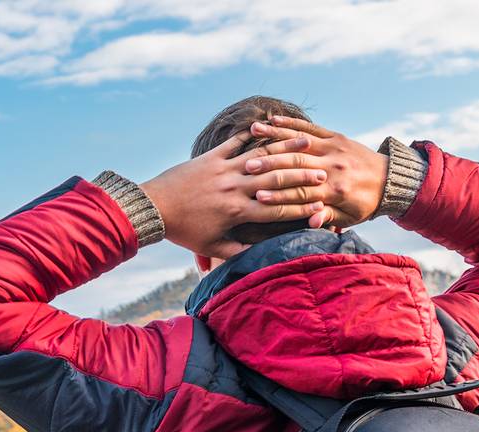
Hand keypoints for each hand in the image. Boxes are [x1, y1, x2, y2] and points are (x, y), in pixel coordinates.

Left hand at [140, 130, 328, 259]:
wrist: (153, 208)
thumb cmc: (183, 231)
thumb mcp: (211, 246)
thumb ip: (237, 251)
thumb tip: (261, 257)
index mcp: (237, 212)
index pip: (276, 211)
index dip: (300, 210)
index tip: (322, 208)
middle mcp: (235, 188)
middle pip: (276, 181)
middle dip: (302, 177)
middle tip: (325, 174)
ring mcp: (224, 169)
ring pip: (260, 157)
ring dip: (285, 149)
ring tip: (306, 143)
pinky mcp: (211, 157)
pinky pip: (236, 142)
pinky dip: (253, 134)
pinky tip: (270, 125)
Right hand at [243, 116, 387, 228]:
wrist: (391, 180)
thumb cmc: (365, 204)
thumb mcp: (350, 217)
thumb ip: (329, 217)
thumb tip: (311, 221)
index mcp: (335, 190)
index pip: (301, 193)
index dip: (279, 195)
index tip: (256, 196)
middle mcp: (333, 166)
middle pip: (296, 165)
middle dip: (270, 164)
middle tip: (246, 166)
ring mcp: (334, 148)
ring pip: (300, 141)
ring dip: (276, 135)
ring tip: (254, 131)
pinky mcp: (336, 136)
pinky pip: (311, 127)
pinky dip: (291, 123)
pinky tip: (273, 119)